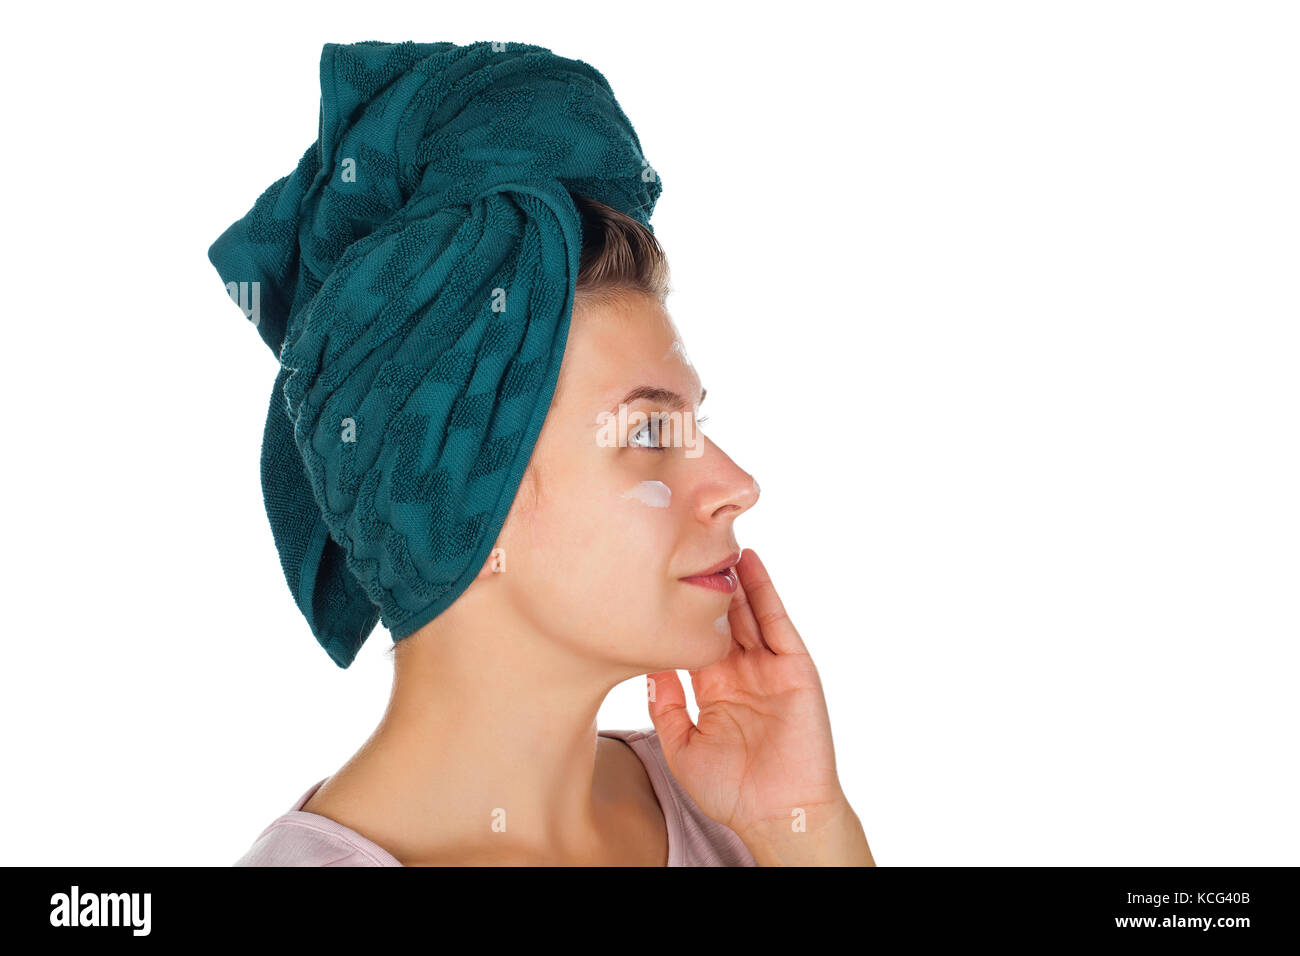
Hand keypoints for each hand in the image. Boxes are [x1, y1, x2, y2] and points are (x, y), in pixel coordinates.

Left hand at [646, 548, 872, 863]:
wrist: (776, 814)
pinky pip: (778, 622)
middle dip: (704, 582)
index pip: (692, 636)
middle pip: (720, 615)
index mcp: (713, 686)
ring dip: (733, 577)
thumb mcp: (681, 745)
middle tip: (681, 541)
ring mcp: (769, 666)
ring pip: (747, 611)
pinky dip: (766, 591)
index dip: (675, 609)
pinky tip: (751, 564)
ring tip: (715, 538)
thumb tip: (645, 665)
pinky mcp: (794, 667)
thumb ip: (663, 705)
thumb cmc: (731, 790)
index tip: (647, 576)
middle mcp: (741, 670)